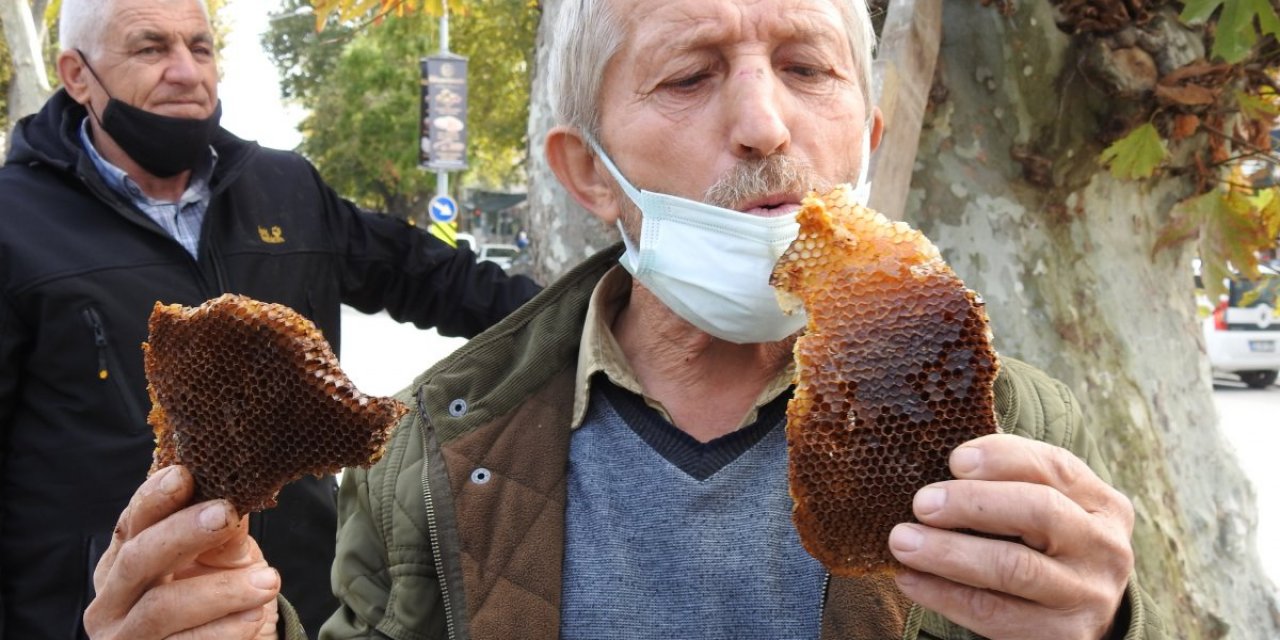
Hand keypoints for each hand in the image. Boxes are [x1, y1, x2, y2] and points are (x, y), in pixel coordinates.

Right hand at [84, 465, 280, 639]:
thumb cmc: (218, 592)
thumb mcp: (225, 558)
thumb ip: (224, 534)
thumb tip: (235, 501)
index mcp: (122, 560)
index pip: (132, 522)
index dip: (155, 497)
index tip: (185, 475)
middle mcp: (111, 600)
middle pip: (138, 559)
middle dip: (182, 533)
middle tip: (226, 514)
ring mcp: (125, 638)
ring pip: (161, 608)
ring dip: (220, 591)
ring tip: (268, 581)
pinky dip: (225, 630)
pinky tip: (253, 616)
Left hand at [888, 434, 1133, 639]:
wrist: (1081, 620)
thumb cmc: (1047, 549)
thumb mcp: (1047, 510)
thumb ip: (1008, 485)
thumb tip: (941, 467)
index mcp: (1103, 504)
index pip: (1055, 467)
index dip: (1001, 458)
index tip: (954, 460)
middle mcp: (1103, 547)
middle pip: (1040, 511)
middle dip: (973, 503)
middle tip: (922, 503)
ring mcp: (1087, 595)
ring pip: (1014, 567)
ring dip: (949, 552)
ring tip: (902, 541)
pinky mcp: (1062, 635)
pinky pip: (993, 612)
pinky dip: (943, 594)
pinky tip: (910, 579)